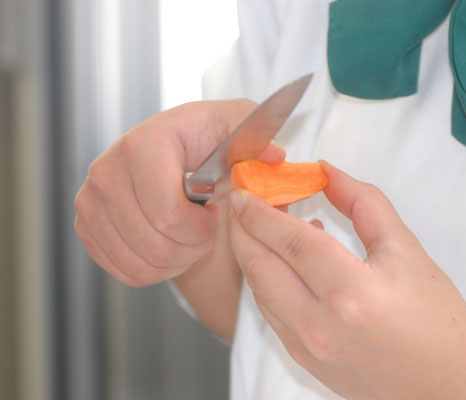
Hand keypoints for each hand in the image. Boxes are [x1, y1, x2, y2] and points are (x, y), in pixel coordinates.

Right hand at [74, 99, 284, 286]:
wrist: (174, 149)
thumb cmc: (209, 140)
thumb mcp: (239, 129)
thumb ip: (258, 139)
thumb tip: (274, 156)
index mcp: (144, 145)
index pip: (166, 212)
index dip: (199, 228)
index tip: (213, 213)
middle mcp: (108, 171)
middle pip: (153, 244)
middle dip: (192, 248)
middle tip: (205, 231)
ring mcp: (91, 200)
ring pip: (139, 263)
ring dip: (175, 261)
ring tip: (189, 237)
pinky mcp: (87, 224)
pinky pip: (123, 270)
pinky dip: (154, 270)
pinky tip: (169, 245)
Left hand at [226, 162, 465, 398]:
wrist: (446, 383)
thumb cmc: (436, 318)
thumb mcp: (405, 249)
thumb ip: (363, 203)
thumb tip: (327, 173)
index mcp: (351, 293)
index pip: (291, 241)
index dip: (262, 212)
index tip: (246, 191)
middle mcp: (319, 326)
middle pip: (261, 267)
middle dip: (243, 230)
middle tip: (245, 203)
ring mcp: (306, 348)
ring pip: (259, 291)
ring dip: (253, 255)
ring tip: (264, 226)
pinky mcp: (303, 360)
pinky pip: (271, 313)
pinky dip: (268, 281)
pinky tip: (285, 262)